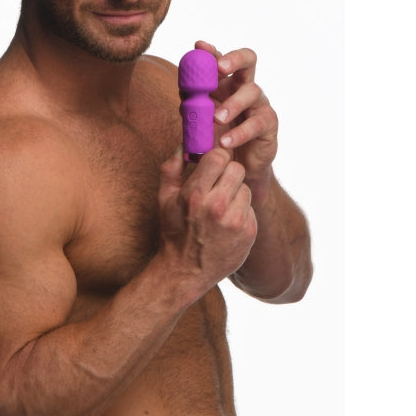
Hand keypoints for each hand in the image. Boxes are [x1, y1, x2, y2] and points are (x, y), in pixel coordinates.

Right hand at [157, 146, 257, 297]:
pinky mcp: (249, 232)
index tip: (212, 163)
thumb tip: (185, 143)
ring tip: (220, 207)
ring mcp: (235, 221)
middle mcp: (217, 207)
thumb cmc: (173, 230)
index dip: (216, 157)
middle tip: (217, 184)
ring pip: (245, 187)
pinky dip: (240, 211)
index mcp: (195, 195)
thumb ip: (173, 167)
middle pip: (237, 168)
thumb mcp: (164, 198)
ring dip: (235, 192)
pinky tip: (226, 223)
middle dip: (227, 173)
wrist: (185, 271)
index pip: (219, 157)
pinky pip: (251, 207)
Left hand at [194, 40, 277, 185]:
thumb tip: (183, 90)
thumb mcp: (201, 121)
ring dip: (232, 103)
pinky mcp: (268, 123)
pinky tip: (225, 142)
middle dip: (234, 59)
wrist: (235, 166)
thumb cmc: (217, 138)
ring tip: (217, 119)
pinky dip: (239, 133)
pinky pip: (256, 123)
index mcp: (226, 83)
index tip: (199, 47)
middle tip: (219, 68)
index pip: (221, 60)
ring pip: (251, 91)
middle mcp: (244, 87)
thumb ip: (193, 104)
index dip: (212, 51)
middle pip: (248, 60)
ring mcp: (259, 103)